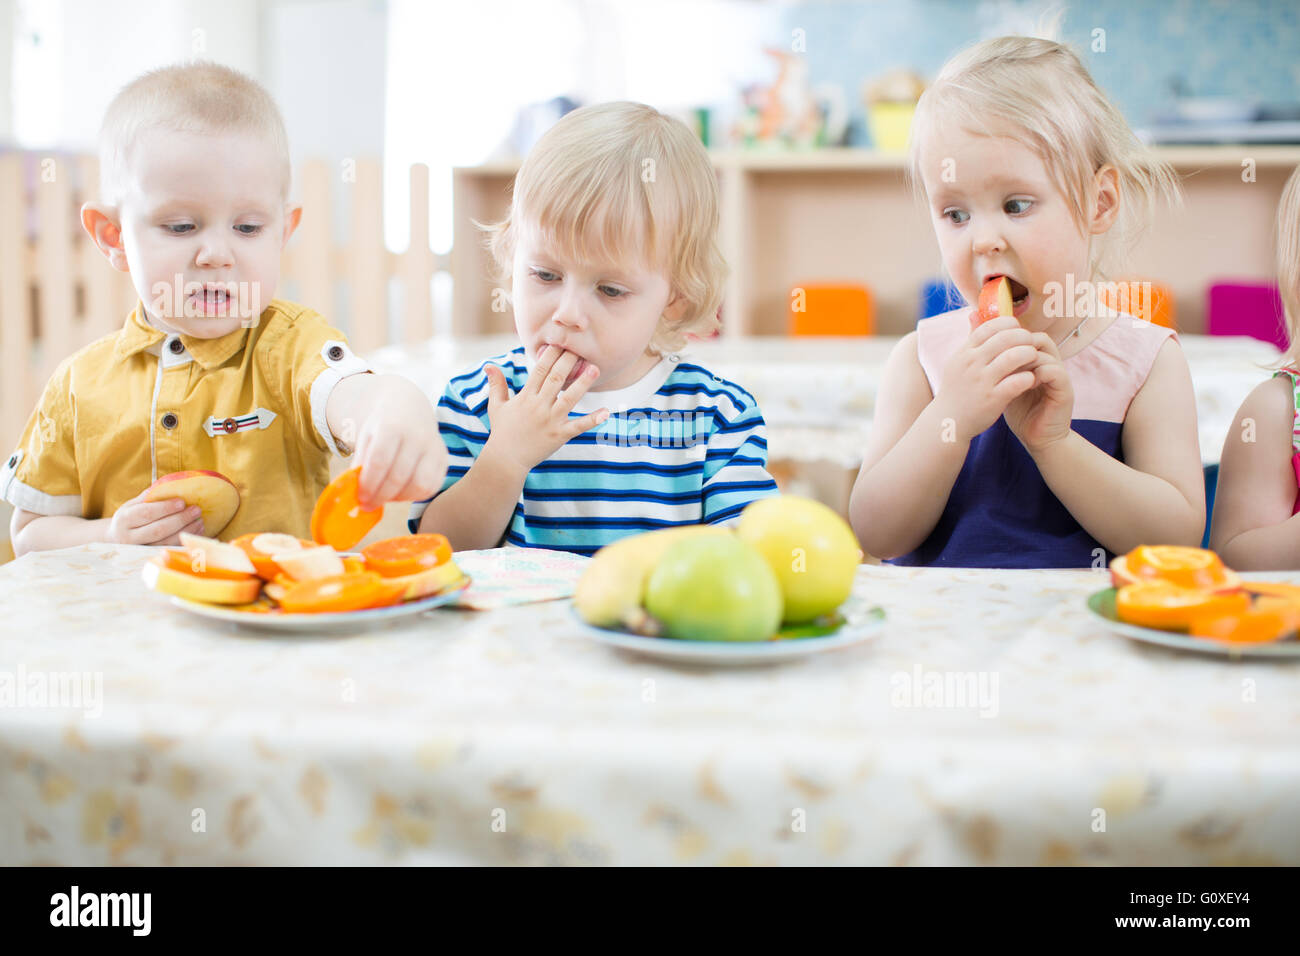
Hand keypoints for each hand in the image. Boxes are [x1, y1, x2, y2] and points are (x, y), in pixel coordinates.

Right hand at [107, 490, 204, 544]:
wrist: (116, 540)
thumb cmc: (129, 519)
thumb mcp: (131, 506)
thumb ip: (148, 497)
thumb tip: (169, 484)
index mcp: (124, 520)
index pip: (146, 513)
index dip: (165, 508)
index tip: (182, 502)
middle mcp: (129, 538)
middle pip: (158, 530)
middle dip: (180, 520)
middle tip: (196, 510)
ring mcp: (139, 551)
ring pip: (166, 543)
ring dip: (186, 532)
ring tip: (200, 521)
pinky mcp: (150, 559)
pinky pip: (171, 551)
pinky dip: (186, 542)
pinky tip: (197, 533)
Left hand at [351, 384, 449, 507]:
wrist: (409, 407)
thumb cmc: (383, 425)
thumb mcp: (367, 436)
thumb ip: (361, 462)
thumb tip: (355, 492)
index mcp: (392, 426)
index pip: (379, 461)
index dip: (369, 484)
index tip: (361, 498)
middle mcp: (417, 435)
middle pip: (398, 476)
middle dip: (381, 496)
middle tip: (369, 505)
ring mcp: (434, 447)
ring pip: (419, 485)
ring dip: (400, 497)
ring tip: (387, 496)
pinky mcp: (444, 459)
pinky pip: (432, 487)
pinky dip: (415, 496)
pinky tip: (402, 492)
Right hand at [482, 346, 609, 475]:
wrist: (505, 460)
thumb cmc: (502, 432)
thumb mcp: (496, 406)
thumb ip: (497, 384)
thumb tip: (489, 365)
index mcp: (526, 397)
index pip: (540, 370)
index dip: (551, 355)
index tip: (561, 342)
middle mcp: (539, 406)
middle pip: (556, 379)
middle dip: (568, 362)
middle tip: (581, 348)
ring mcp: (550, 421)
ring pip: (569, 399)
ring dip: (583, 383)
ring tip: (594, 369)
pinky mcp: (559, 436)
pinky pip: (578, 426)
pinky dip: (593, 420)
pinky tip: (606, 412)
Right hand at [933, 312, 1039, 441]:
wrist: (947, 422)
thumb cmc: (957, 390)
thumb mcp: (958, 362)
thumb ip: (970, 339)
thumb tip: (974, 314)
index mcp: (965, 352)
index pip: (990, 326)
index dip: (1009, 325)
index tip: (1017, 331)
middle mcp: (971, 364)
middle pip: (1005, 338)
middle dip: (1024, 337)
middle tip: (1031, 343)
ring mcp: (982, 381)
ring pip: (1014, 356)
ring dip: (1029, 354)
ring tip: (1034, 359)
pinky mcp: (992, 399)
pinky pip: (1018, 381)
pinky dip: (1029, 377)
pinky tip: (1031, 379)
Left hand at [1002, 331, 1074, 454]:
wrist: (1037, 439)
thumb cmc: (1020, 412)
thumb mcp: (1004, 386)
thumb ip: (997, 368)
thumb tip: (975, 350)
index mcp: (1038, 361)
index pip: (1028, 335)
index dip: (1011, 338)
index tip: (991, 351)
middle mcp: (1051, 364)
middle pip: (1039, 339)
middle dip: (1018, 346)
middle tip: (1000, 358)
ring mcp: (1060, 376)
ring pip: (1046, 354)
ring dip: (1025, 360)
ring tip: (1008, 372)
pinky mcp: (1065, 390)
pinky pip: (1054, 372)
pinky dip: (1037, 374)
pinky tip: (1021, 384)